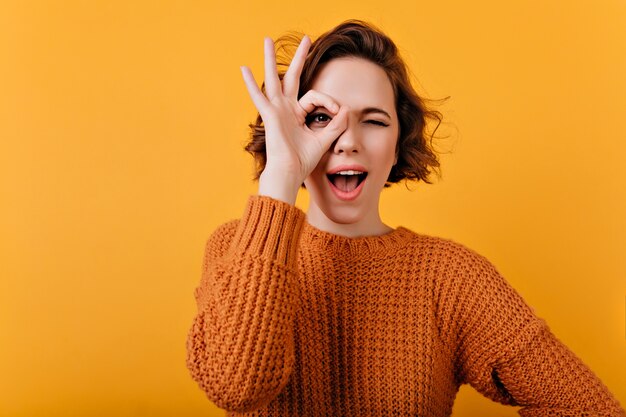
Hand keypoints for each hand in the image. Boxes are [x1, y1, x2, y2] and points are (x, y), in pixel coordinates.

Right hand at [240, 36, 347, 203]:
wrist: (289, 173)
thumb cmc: (303, 161)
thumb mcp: (324, 140)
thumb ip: (336, 125)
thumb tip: (346, 109)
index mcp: (297, 114)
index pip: (315, 96)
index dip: (328, 101)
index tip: (337, 111)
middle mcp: (285, 109)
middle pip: (291, 77)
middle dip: (299, 57)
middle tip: (306, 39)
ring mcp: (276, 110)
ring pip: (273, 79)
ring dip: (270, 58)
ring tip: (267, 39)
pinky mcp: (270, 115)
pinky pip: (259, 97)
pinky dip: (250, 83)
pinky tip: (243, 68)